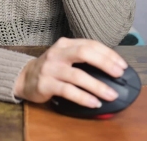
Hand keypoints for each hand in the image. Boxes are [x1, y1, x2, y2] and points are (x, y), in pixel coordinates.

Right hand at [13, 37, 127, 107]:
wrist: (24, 78)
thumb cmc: (51, 68)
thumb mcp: (65, 56)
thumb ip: (83, 57)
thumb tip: (111, 67)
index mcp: (65, 44)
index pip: (90, 44)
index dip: (108, 54)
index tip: (122, 65)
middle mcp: (57, 54)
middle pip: (84, 53)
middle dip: (105, 63)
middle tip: (119, 74)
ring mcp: (51, 69)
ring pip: (78, 75)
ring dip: (97, 86)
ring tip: (110, 95)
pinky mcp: (46, 84)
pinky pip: (68, 91)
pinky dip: (83, 97)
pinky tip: (94, 102)